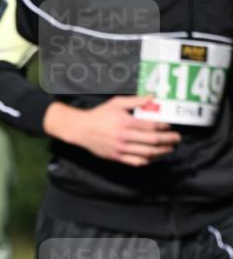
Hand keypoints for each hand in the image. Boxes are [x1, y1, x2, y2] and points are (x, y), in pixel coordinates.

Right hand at [44, 96, 181, 166]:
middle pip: (152, 140)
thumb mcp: (117, 103)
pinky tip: (153, 157)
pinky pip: (135, 162)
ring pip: (146, 153)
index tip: (170, 126)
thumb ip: (136, 101)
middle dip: (168, 140)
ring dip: (161, 152)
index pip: (151, 126)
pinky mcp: (117, 157)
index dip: (164, 126)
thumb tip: (152, 97)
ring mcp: (121, 149)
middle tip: (177, 138)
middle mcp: (124, 137)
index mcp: (126, 122)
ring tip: (169, 149)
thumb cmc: (99, 115)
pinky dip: (147, 160)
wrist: (82, 130)